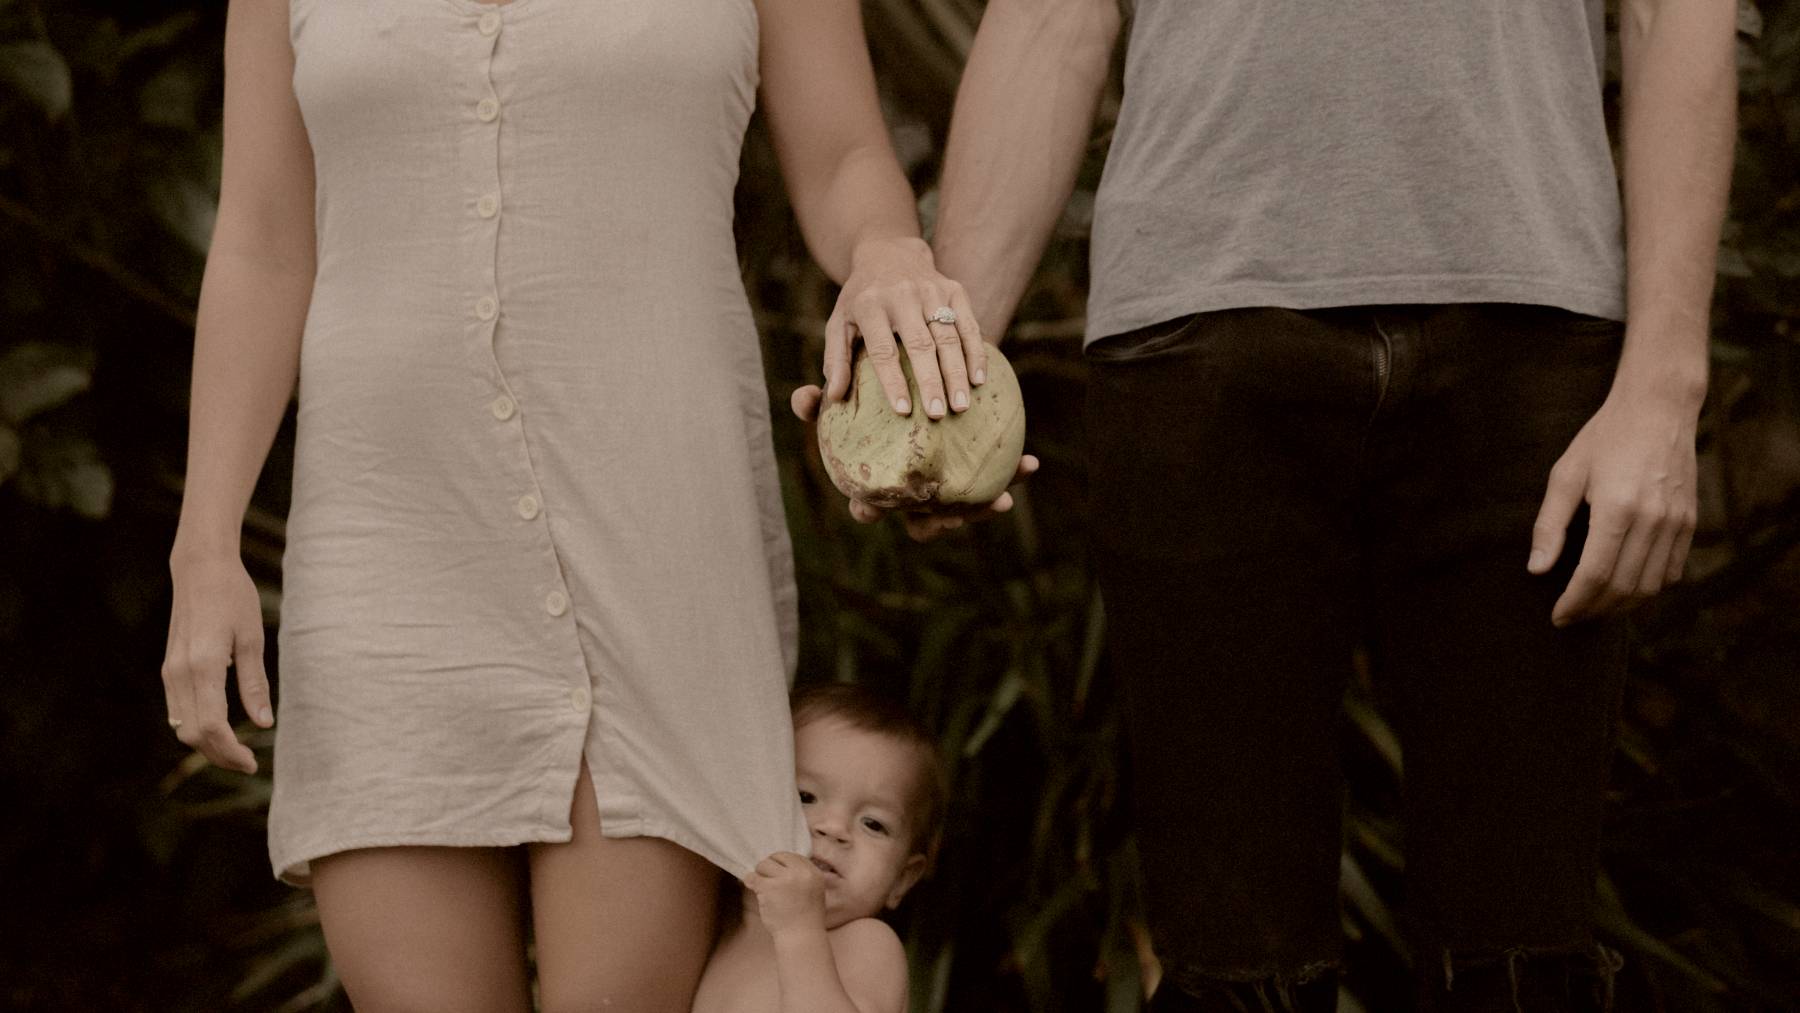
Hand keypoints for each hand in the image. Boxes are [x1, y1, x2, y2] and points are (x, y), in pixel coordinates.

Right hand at [162, 548, 271, 772]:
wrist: (200, 570)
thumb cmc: (232, 598)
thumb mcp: (253, 638)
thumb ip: (255, 684)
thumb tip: (263, 724)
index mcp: (203, 666)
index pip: (211, 726)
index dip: (230, 751)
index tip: (252, 763)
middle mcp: (179, 673)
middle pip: (192, 733)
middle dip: (219, 755)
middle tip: (249, 762)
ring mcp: (170, 671)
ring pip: (181, 726)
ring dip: (207, 744)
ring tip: (237, 750)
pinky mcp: (169, 668)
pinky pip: (178, 710)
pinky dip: (197, 727)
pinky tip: (221, 728)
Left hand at [744, 852, 826, 936]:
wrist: (801, 937)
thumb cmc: (804, 918)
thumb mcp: (812, 891)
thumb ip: (800, 876)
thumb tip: (777, 863)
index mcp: (814, 873)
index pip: (792, 856)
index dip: (781, 864)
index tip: (777, 875)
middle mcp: (801, 873)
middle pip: (777, 857)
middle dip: (770, 868)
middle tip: (769, 883)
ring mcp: (785, 879)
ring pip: (763, 865)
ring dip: (760, 876)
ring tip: (764, 890)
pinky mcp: (769, 888)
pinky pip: (753, 877)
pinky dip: (749, 881)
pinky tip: (752, 888)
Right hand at [791, 384, 1039, 540]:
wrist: (921, 372)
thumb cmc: (873, 387)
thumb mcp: (844, 390)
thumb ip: (821, 400)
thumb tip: (803, 397)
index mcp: (878, 486)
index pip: (866, 508)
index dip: (868, 512)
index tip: (868, 507)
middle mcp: (913, 496)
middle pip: (923, 524)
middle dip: (938, 525)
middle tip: (951, 518)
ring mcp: (948, 488)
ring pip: (965, 508)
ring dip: (984, 508)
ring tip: (1002, 501)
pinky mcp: (978, 473)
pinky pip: (998, 478)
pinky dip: (1013, 473)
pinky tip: (1030, 463)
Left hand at [824, 236, 985, 421]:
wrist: (889, 252)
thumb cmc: (861, 300)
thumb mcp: (839, 322)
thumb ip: (835, 359)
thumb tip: (834, 396)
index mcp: (870, 305)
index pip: (884, 349)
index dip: (894, 381)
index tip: (903, 411)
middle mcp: (902, 295)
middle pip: (921, 345)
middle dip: (931, 382)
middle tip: (938, 414)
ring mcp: (932, 291)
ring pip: (949, 337)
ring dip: (956, 373)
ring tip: (961, 406)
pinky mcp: (955, 290)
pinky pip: (969, 325)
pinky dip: (975, 354)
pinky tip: (978, 381)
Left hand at [1528, 382, 1699, 626]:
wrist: (1658, 409)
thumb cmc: (1604, 438)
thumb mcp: (1565, 474)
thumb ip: (1549, 525)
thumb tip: (1536, 569)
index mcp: (1617, 508)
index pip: (1595, 575)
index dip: (1575, 603)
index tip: (1558, 616)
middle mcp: (1652, 520)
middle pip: (1624, 588)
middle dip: (1594, 611)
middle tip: (1572, 617)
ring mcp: (1676, 522)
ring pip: (1650, 586)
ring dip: (1621, 606)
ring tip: (1594, 608)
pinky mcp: (1690, 521)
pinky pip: (1672, 571)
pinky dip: (1648, 588)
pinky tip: (1625, 588)